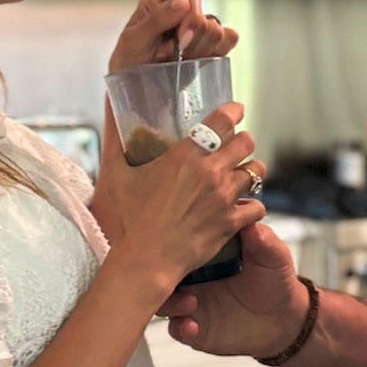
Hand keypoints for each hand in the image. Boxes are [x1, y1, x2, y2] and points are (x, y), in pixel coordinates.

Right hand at [101, 102, 266, 293]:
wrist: (146, 260)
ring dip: (251, 170)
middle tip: (237, 145)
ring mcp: (224, 198)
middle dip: (243, 141)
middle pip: (246, 142)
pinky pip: (258, 206)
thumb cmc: (129, 219)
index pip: (222, 120)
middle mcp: (211, 172)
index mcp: (186, 155)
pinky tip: (245, 205)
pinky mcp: (231, 222)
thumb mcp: (116, 173)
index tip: (235, 111)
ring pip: (256, 172)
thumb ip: (114, 139)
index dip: (232, 112)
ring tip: (243, 173)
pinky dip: (253, 204)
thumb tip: (108, 106)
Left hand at [107, 0, 237, 73]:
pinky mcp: (208, 48)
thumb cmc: (127, 64)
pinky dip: (215, 54)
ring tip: (178, 60)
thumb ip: (157, 19)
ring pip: (220, 33)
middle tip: (171, 54)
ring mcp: (197, 30)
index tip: (180, 38)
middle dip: (192, 40)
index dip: (190, 16)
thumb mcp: (133, 41)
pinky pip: (228, 43)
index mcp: (161, 1)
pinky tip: (194, 62)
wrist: (133, 93)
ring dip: (199, 51)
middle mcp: (182, 12)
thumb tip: (184, 0)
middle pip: (208, 18)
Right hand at [157, 224, 309, 358]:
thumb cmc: (274, 279)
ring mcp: (190, 302)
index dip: (173, 239)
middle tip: (174, 274)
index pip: (180, 241)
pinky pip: (176, 328)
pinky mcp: (195, 328)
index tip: (175, 238)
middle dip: (159, 271)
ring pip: (162, 300)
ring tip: (191, 303)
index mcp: (205, 251)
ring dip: (170, 302)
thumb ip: (262, 239)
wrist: (284, 318)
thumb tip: (250, 222)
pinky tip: (192, 326)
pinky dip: (180, 327)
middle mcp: (193, 276)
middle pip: (161, 270)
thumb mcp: (274, 254)